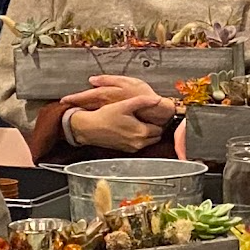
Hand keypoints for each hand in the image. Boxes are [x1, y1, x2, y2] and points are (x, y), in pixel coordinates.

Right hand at [61, 76, 176, 151]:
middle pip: (156, 136)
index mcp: (141, 132)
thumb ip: (143, 101)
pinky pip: (139, 144)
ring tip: (139, 122)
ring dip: (147, 133)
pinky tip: (131, 128)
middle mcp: (139, 143)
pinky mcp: (126, 150)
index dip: (158, 120)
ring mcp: (132, 148)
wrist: (89, 128)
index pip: (160, 128)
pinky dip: (139, 138)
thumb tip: (157, 99)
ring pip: (149, 141)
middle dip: (154, 127)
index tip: (153, 114)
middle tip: (147, 117)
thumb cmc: (104, 117)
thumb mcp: (124, 105)